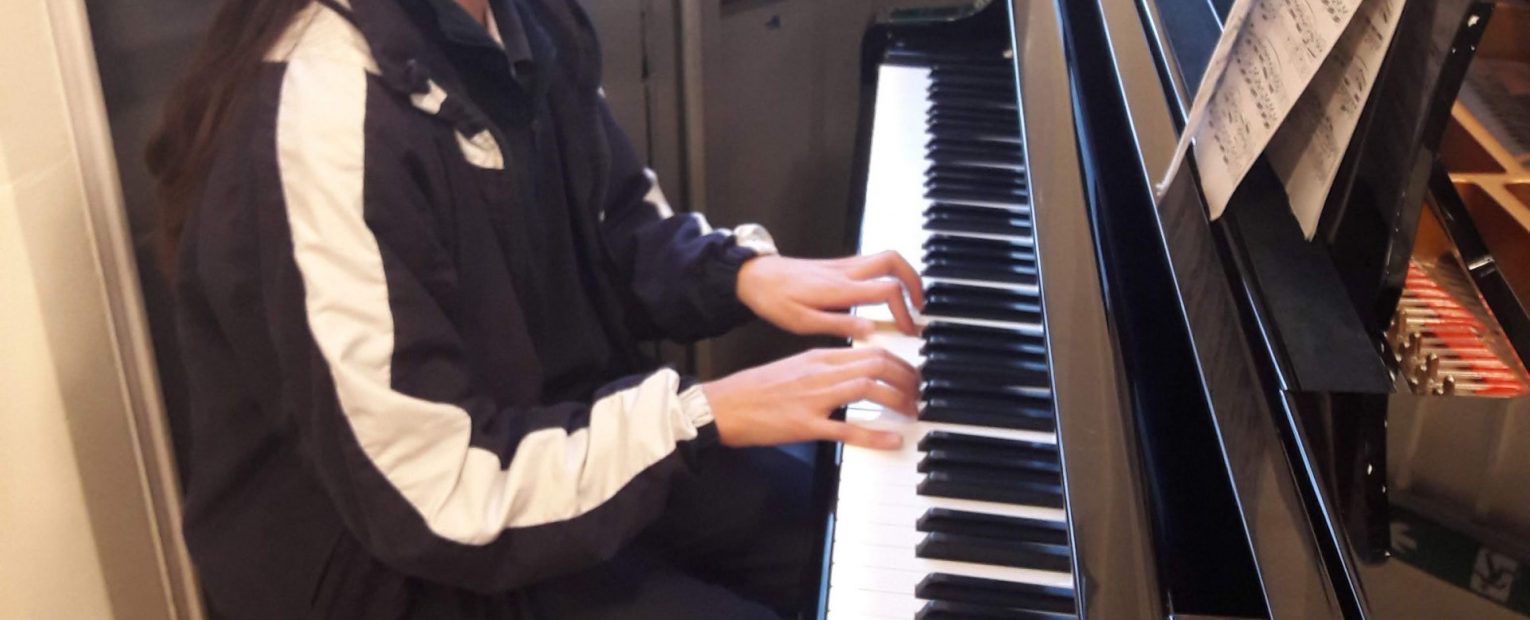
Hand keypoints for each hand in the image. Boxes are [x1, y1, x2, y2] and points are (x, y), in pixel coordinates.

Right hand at [701, 347, 918, 449]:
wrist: (724, 404)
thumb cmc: (756, 390)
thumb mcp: (795, 367)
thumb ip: (825, 368)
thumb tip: (854, 372)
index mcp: (819, 356)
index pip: (871, 351)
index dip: (900, 363)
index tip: (913, 375)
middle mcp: (821, 372)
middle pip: (877, 365)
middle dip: (907, 378)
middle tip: (920, 393)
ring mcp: (814, 398)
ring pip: (868, 389)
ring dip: (897, 399)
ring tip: (913, 411)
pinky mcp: (805, 425)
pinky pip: (846, 427)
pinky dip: (874, 434)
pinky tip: (892, 439)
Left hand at [736, 251, 924, 338]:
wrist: (755, 276)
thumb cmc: (775, 300)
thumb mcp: (802, 322)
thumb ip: (839, 324)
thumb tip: (872, 330)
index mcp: (839, 289)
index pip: (887, 290)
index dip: (904, 310)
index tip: (909, 329)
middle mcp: (846, 272)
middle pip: (894, 262)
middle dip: (915, 282)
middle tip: (920, 307)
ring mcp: (844, 265)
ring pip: (887, 258)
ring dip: (905, 276)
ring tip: (910, 301)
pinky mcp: (840, 264)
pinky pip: (874, 262)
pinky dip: (890, 275)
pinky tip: (887, 295)